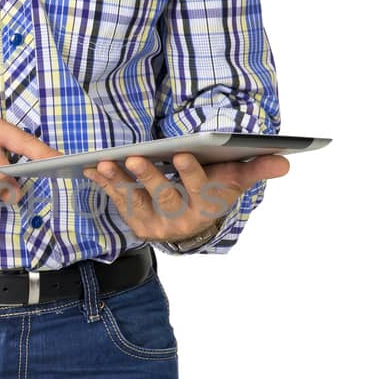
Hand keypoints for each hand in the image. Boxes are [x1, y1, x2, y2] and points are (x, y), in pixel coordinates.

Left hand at [81, 150, 290, 242]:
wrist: (194, 222)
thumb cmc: (215, 190)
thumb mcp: (235, 181)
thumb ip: (257, 169)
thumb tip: (286, 160)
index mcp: (206, 207)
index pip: (200, 190)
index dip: (190, 173)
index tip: (181, 154)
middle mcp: (180, 221)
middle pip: (164, 198)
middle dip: (149, 177)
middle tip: (134, 156)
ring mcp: (156, 224)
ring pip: (135, 202)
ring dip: (118, 182)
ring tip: (105, 162)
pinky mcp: (136, 222)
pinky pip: (117, 202)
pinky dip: (104, 185)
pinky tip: (92, 167)